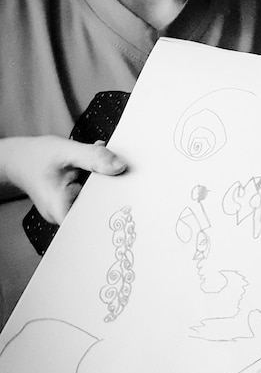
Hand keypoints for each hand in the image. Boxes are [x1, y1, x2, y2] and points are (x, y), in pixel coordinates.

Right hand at [0, 135, 126, 224]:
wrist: (19, 158)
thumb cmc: (35, 156)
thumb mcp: (66, 151)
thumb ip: (93, 157)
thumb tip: (120, 166)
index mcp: (59, 208)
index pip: (92, 221)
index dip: (113, 210)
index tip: (129, 198)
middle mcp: (64, 213)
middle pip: (99, 210)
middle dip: (114, 191)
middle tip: (126, 176)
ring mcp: (69, 208)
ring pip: (98, 199)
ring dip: (107, 182)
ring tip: (110, 167)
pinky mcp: (74, 200)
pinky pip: (94, 192)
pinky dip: (100, 179)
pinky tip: (102, 166)